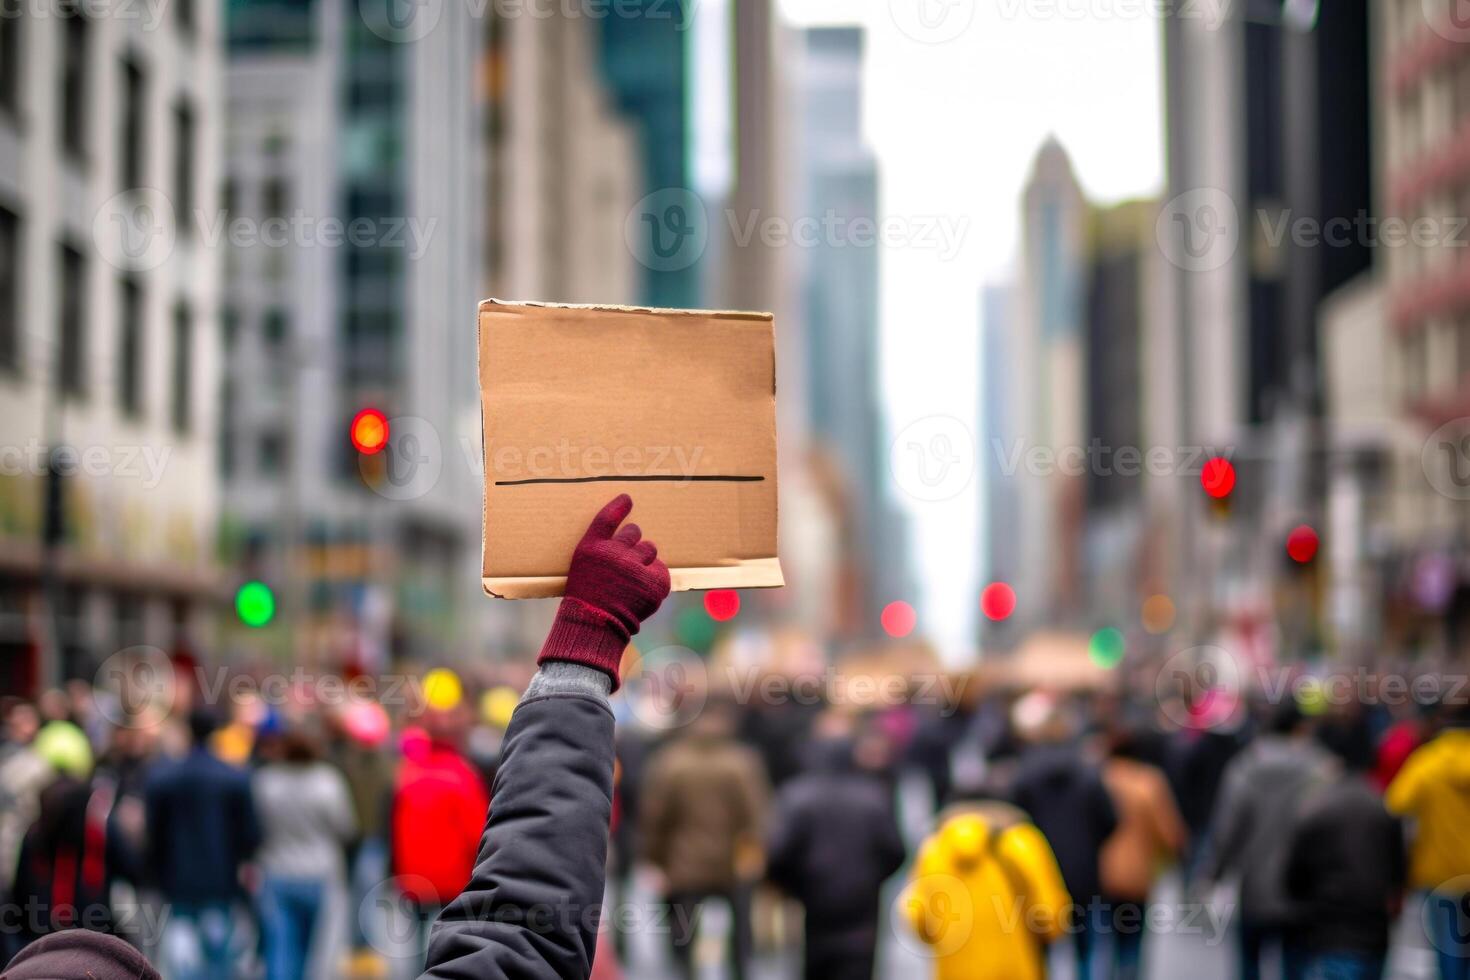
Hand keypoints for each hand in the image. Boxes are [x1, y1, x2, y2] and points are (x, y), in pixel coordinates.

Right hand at [538, 494, 670, 688]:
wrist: (595, 625)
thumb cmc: (586, 596)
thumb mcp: (581, 566)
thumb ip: (601, 548)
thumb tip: (630, 534)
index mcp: (593, 548)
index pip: (607, 518)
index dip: (618, 507)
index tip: (627, 498)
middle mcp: (614, 554)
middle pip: (634, 532)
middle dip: (632, 543)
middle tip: (625, 561)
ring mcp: (635, 569)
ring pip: (650, 549)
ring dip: (644, 558)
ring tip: (632, 577)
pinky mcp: (654, 583)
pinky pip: (661, 569)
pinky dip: (654, 577)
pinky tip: (642, 588)